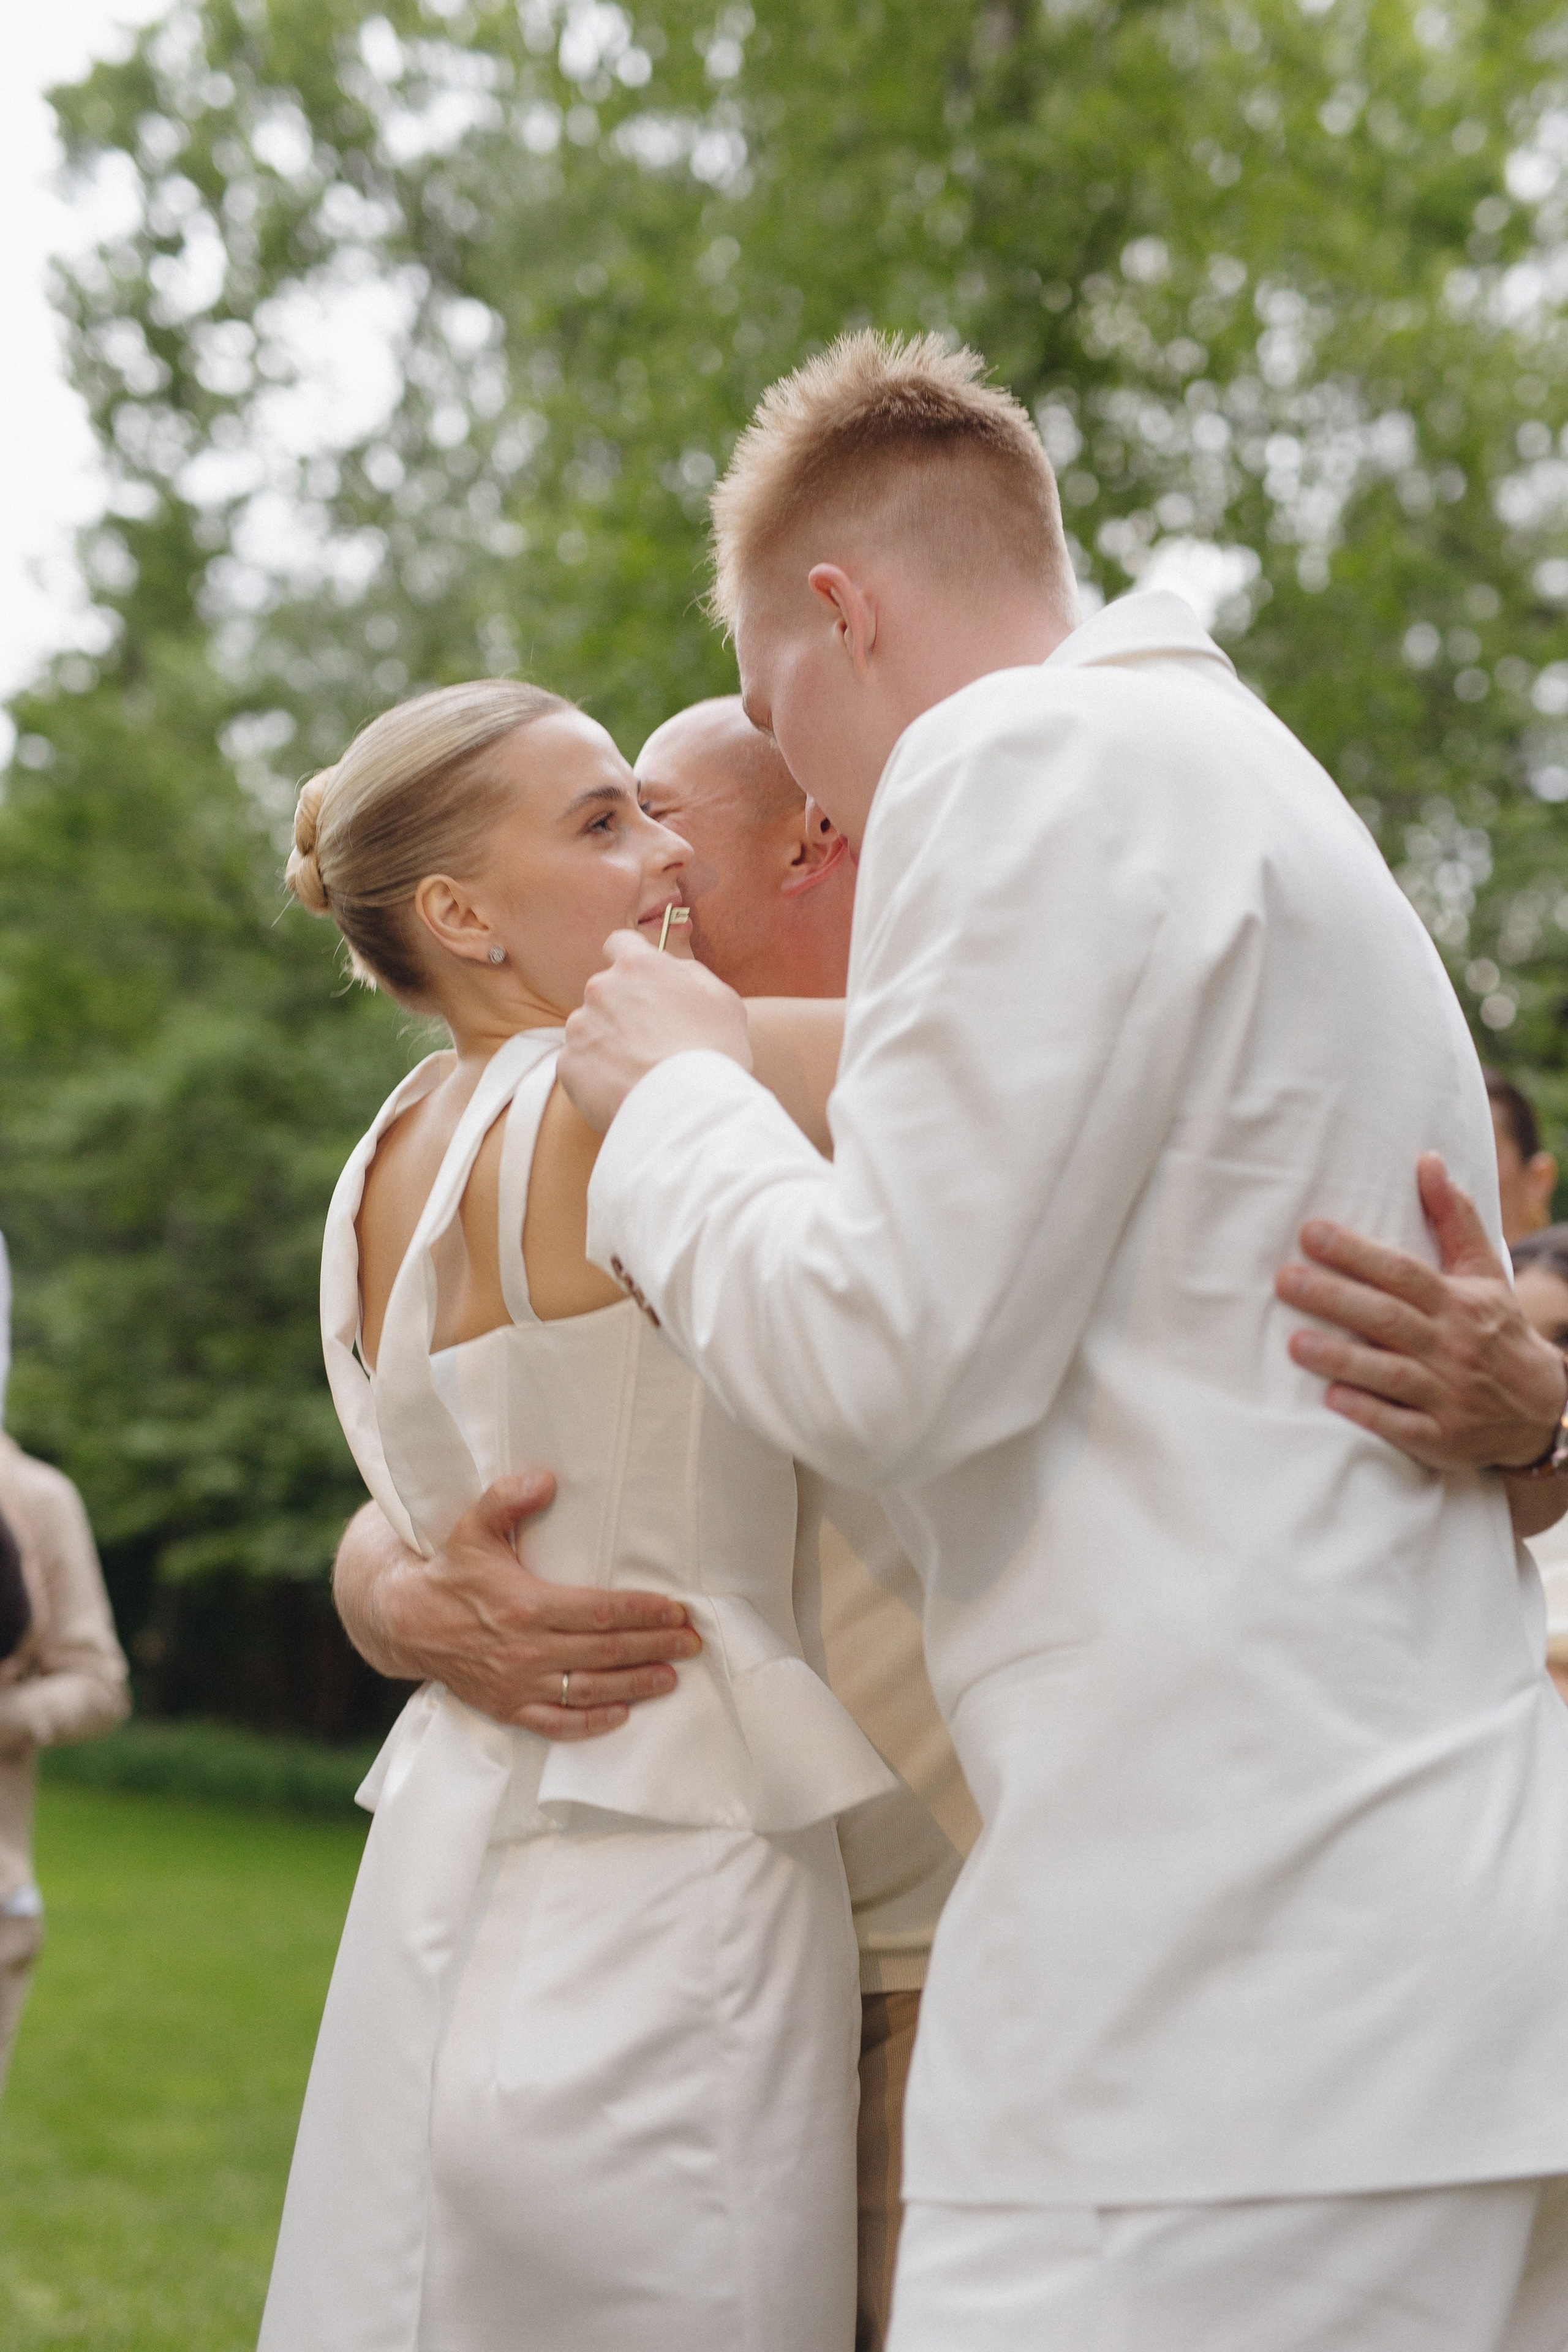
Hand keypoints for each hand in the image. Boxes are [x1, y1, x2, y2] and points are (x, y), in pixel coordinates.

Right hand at [335, 1478, 701, 1740]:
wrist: (404, 1620)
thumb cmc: (449, 1569)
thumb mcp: (471, 1525)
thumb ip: (507, 1498)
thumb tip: (546, 1479)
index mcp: (524, 1605)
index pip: (599, 1612)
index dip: (643, 1612)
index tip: (677, 1610)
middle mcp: (525, 1650)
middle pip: (605, 1652)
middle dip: (654, 1647)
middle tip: (691, 1642)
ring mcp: (516, 1684)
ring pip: (590, 1690)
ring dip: (636, 1684)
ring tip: (672, 1677)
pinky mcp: (506, 1707)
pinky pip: (556, 1724)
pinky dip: (591, 1723)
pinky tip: (621, 1714)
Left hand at [559, 929, 751, 1132]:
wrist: (688, 1108)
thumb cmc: (714, 1051)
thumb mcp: (721, 997)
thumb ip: (688, 973)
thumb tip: (670, 968)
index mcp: (638, 965)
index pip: (620, 943)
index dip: (631, 963)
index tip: (641, 983)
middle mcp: (601, 988)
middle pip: (605, 992)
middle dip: (622, 1011)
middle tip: (651, 1042)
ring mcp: (580, 1026)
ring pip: (591, 1029)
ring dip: (608, 1043)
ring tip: (639, 1071)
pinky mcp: (569, 1063)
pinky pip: (580, 1064)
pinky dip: (597, 1075)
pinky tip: (623, 1088)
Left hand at [1275, 1152, 1567, 1471]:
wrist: (1539, 1410)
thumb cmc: (1495, 1331)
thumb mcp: (1484, 1273)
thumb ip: (1453, 1219)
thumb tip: (1428, 1159)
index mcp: (1456, 1302)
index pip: (1402, 1272)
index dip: (1357, 1252)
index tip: (1310, 1232)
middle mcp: (1451, 1346)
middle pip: (1388, 1318)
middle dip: (1336, 1298)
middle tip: (1284, 1281)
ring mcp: (1447, 1394)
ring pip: (1390, 1373)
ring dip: (1342, 1358)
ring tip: (1294, 1343)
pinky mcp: (1441, 1437)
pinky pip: (1402, 1425)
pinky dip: (1368, 1413)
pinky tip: (1330, 1400)